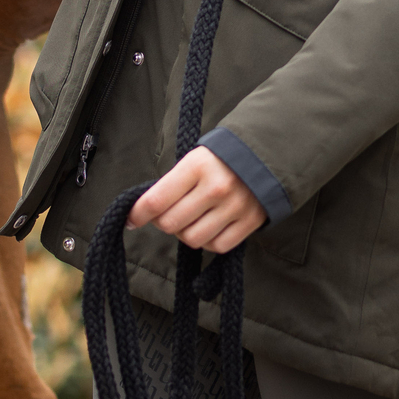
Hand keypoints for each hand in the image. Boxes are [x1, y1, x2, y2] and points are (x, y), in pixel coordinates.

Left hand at [127, 146, 265, 252]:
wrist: (267, 152)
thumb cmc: (221, 157)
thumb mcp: (195, 158)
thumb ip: (172, 183)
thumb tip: (145, 211)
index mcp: (197, 165)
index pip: (156, 200)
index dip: (138, 214)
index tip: (131, 220)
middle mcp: (216, 187)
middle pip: (171, 224)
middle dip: (163, 222)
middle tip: (167, 213)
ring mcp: (234, 207)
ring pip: (192, 238)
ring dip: (184, 233)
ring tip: (190, 219)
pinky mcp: (250, 222)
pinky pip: (217, 247)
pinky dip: (207, 241)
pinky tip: (208, 227)